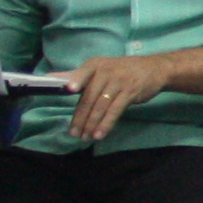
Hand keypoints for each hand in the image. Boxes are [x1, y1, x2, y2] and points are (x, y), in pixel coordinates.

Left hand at [64, 52, 181, 141]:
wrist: (154, 69)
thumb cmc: (121, 70)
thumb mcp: (100, 68)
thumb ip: (76, 75)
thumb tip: (49, 77)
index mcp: (95, 65)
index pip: (84, 72)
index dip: (77, 80)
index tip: (69, 89)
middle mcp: (106, 72)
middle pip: (90, 97)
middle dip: (81, 117)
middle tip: (74, 133)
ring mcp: (119, 83)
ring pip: (101, 106)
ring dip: (92, 124)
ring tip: (85, 137)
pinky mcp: (130, 93)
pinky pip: (115, 111)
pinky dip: (106, 124)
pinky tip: (100, 134)